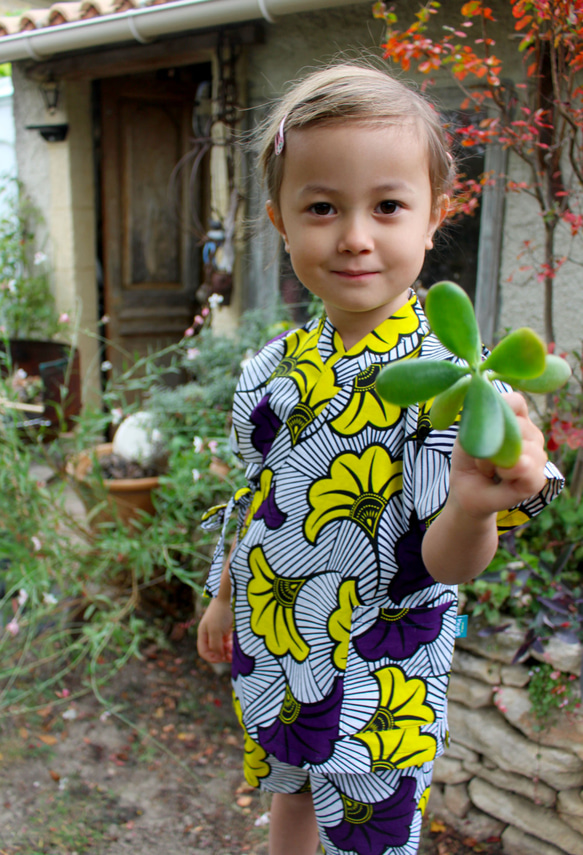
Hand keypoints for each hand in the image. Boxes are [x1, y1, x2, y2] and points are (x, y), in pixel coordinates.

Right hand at [197, 597, 232, 663]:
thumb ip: (215, 645)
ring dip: (227, 651)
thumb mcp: (215, 631)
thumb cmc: (218, 614)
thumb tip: (218, 656)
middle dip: (221, 655)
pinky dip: (231, 645)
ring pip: (222, 647)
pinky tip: (235, 645)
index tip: (221, 659)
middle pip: (213, 651)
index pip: (204, 652)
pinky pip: (228, 641)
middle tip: (230, 657)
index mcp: (203, 635)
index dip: (212, 658)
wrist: (226, 598)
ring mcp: (217, 632)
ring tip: (233, 652)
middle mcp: (209, 635)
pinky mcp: (225, 629)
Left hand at [449, 392, 547, 519]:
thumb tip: (500, 418)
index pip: (516, 402)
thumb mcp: (467, 436)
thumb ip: (482, 422)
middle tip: (481, 456)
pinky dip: (509, 473)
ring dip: (495, 461)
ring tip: (488, 469)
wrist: (465, 491)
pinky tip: (501, 477)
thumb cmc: (468, 459)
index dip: (498, 412)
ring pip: (524, 448)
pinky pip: (529, 470)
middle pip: (519, 425)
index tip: (481, 427)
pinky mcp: (537, 479)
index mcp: (516, 418)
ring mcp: (538, 456)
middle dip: (492, 442)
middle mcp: (531, 434)